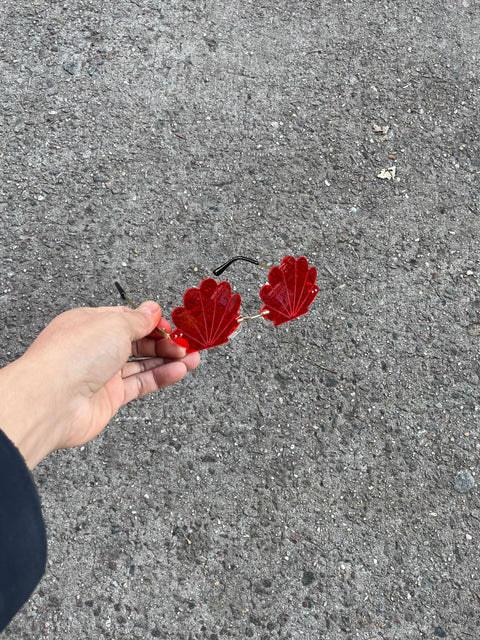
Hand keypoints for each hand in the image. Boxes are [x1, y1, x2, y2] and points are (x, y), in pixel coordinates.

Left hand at [0, 302, 199, 467]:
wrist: (52, 400)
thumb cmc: (73, 356)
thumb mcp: (114, 324)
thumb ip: (138, 319)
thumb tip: (152, 309)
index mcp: (91, 323)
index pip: (128, 319)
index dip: (153, 322)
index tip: (173, 325)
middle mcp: (96, 348)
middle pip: (138, 342)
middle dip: (165, 342)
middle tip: (187, 343)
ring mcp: (102, 374)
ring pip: (142, 364)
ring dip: (169, 360)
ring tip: (193, 357)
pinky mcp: (109, 398)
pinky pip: (141, 384)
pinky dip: (162, 377)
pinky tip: (179, 371)